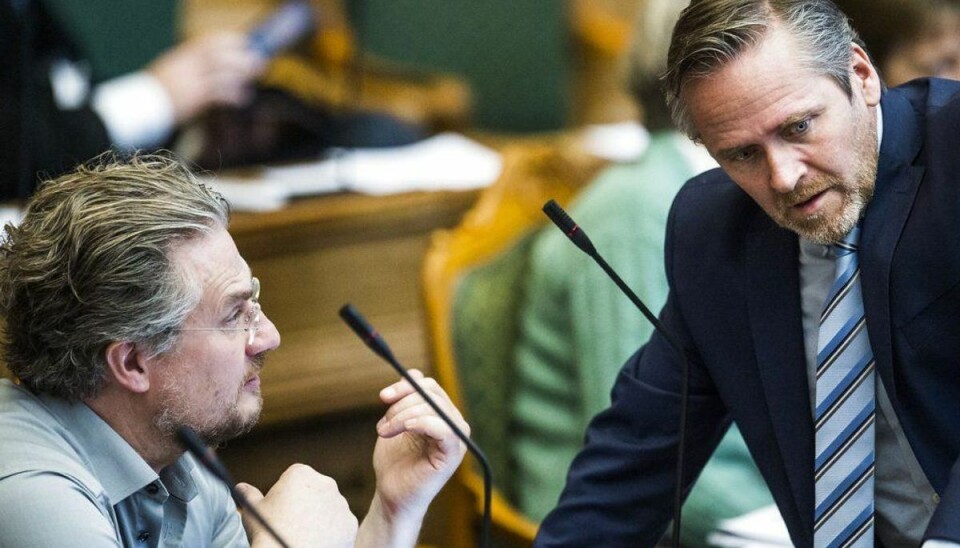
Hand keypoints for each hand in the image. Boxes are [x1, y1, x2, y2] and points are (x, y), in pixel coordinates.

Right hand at [146, 32, 264, 122]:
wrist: (141, 106)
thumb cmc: (157, 90)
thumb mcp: (171, 69)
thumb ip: (190, 64)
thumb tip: (212, 62)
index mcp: (182, 56)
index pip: (209, 42)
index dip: (229, 41)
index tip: (243, 42)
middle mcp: (187, 66)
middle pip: (220, 56)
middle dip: (241, 58)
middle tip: (257, 61)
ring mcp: (191, 82)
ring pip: (223, 74)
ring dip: (241, 75)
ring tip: (252, 77)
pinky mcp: (195, 99)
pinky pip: (220, 95)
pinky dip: (234, 95)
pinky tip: (242, 98)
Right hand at [235, 464, 357, 547]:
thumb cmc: (269, 532)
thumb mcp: (253, 511)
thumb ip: (249, 495)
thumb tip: (241, 487)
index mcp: (300, 473)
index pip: (294, 478)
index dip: (285, 495)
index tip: (279, 511)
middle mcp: (325, 482)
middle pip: (313, 490)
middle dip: (304, 503)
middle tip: (291, 525)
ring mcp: (340, 502)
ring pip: (328, 507)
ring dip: (319, 517)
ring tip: (303, 536)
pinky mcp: (350, 522)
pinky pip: (339, 524)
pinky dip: (331, 532)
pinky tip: (317, 542)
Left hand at [356, 370, 468, 546]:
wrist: (392, 495)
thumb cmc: (395, 462)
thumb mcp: (397, 423)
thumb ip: (407, 400)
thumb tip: (414, 374)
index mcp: (442, 415)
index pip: (429, 386)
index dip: (405, 385)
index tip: (383, 397)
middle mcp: (454, 424)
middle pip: (431, 393)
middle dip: (402, 402)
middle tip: (382, 423)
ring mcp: (456, 438)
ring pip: (433, 407)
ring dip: (402, 415)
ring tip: (384, 431)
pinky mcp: (452, 453)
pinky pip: (442, 427)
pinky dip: (421, 422)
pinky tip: (405, 428)